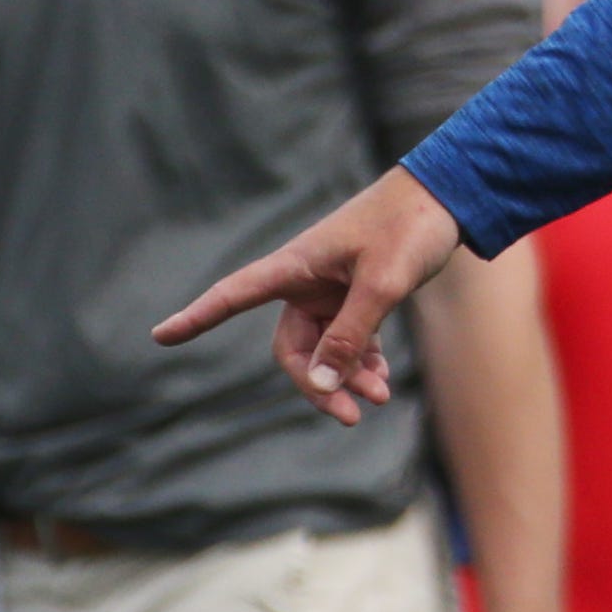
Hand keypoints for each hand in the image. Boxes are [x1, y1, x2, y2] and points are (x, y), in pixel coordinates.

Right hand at [154, 167, 463, 424]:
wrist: (451, 197)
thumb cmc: (410, 227)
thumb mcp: (382, 284)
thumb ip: (350, 335)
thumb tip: (317, 383)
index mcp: (297, 265)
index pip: (234, 294)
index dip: (198, 316)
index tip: (160, 335)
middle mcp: (307, 279)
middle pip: (293, 346)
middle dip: (317, 382)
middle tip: (350, 414)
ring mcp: (332, 289)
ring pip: (324, 348)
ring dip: (345, 376)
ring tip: (378, 396)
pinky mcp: (359, 294)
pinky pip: (348, 339)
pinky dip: (362, 361)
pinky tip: (380, 380)